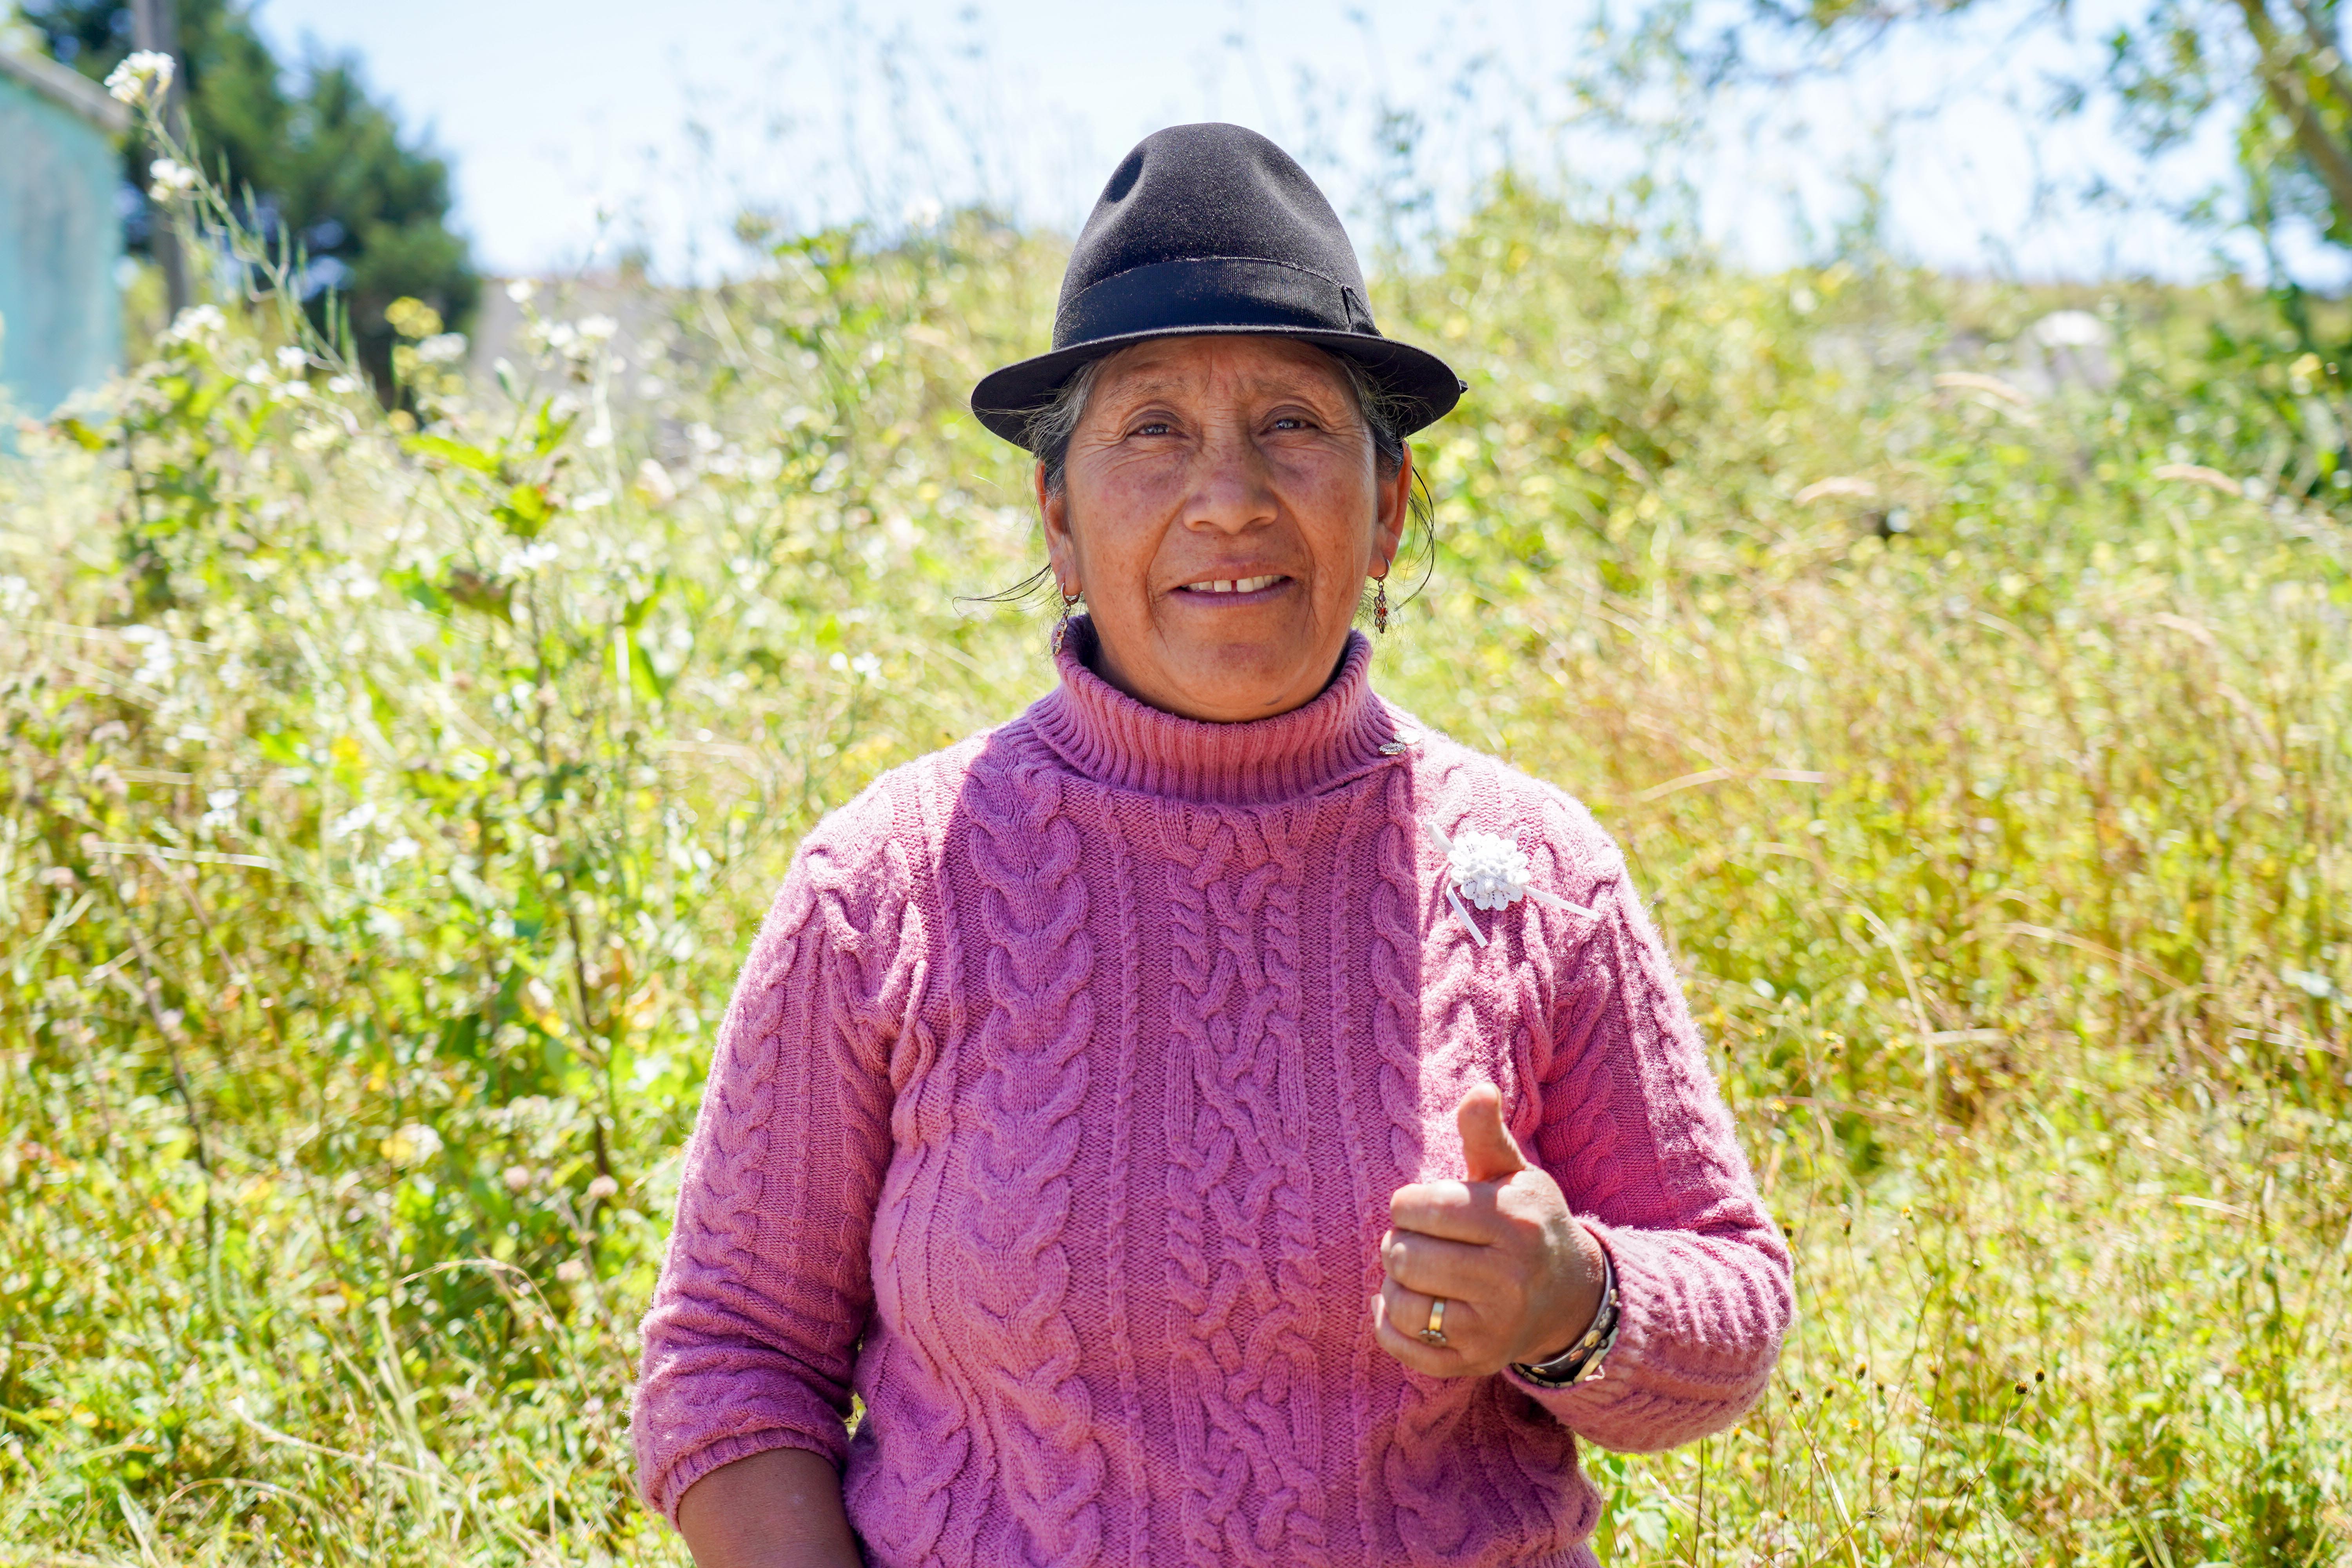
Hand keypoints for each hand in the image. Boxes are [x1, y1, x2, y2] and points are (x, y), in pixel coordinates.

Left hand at [1373, 1083, 1605, 1377]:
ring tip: (1416, 1271)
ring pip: (1401, 1302)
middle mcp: (1508, 1279)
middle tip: (1419, 1240)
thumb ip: (1486, 1134)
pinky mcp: (1473, 1363)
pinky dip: (1391, 1323)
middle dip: (1400, 1242)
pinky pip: (1402, 1347)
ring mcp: (1491, 1328)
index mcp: (1514, 1222)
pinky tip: (1409, 1303)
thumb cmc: (1528, 1224)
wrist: (1570, 1299)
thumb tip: (1478, 1089)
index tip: (1425, 1207)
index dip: (1408, 1203)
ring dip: (1395, 1283)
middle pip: (1404, 1255)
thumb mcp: (1515, 1175)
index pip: (1420, 1206)